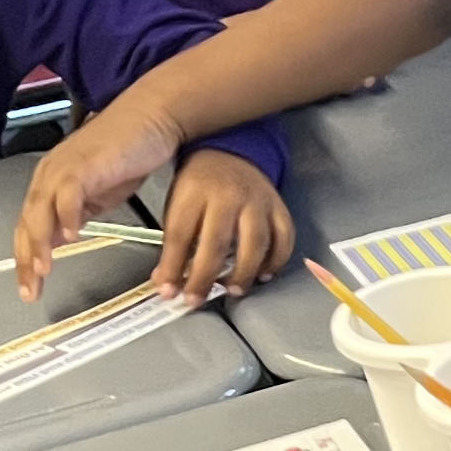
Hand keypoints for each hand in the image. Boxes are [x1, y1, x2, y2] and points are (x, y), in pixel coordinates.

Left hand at [15, 102, 177, 297]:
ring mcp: (65, 168)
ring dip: (40, 243)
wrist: (153, 117)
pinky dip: (67, 217)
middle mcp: (51, 174)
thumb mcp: (99, 192)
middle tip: (32, 288)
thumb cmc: (130, 149)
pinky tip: (73, 236)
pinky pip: (68, 194)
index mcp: (53, 182)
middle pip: (28, 223)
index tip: (32, 285)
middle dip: (27, 259)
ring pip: (40, 211)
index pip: (30, 226)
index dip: (27, 258)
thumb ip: (79, 213)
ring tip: (45, 270)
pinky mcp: (84, 165)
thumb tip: (66, 237)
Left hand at [156, 148, 293, 304]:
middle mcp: (228, 195)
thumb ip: (173, 241)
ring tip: (232, 290)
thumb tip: (166, 284)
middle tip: (196, 300)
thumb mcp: (178, 203)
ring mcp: (257, 201)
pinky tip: (263, 275)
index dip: (173, 267)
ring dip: (243, 273)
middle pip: (217, 243)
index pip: (181, 234)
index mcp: (194, 190)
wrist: (231, 151)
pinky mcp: (279, 207)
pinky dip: (276, 261)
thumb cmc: (200, 183)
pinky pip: (284, 239)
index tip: (168, 292)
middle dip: (205, 277)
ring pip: (255, 244)